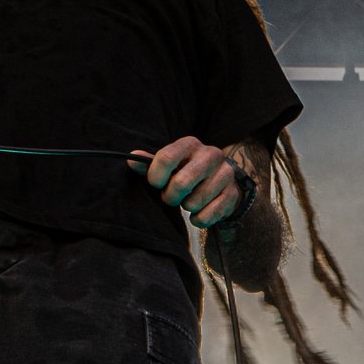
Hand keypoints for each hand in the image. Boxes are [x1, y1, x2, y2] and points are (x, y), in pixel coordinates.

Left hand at [128, 136, 245, 229]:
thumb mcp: (169, 165)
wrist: (222, 182)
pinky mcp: (233, 194)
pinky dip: (198, 219)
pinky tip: (199, 211)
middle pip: (181, 183)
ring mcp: (225, 174)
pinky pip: (207, 216)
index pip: (166, 158)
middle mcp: (210, 154)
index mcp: (190, 144)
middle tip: (171, 197)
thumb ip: (150, 164)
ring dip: (186, 207)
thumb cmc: (187, 171)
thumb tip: (131, 159)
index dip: (156, 177)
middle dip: (171, 196)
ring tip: (188, 200)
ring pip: (194, 202)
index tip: (156, 184)